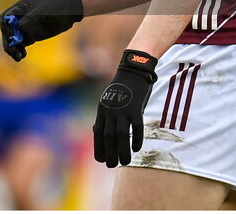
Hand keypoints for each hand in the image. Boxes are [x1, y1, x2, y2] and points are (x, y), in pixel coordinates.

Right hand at [0, 0, 83, 60]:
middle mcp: (18, 19)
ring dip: (12, 49)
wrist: (68, 12)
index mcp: (18, 8)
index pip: (5, 18)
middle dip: (8, 42)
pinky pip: (19, 46)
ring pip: (11, 41)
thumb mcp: (43, 11)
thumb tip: (20, 29)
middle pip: (6, 32)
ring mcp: (23, 29)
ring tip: (18, 57)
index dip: (6, 28)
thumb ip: (30, 19)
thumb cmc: (55, 7)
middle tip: (13, 50)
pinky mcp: (29, 37)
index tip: (12, 36)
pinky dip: (18, 51)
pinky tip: (22, 56)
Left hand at [93, 49, 157, 166]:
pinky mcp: (136, 108)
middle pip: (108, 137)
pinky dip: (136, 139)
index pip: (98, 133)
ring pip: (121, 135)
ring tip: (125, 162)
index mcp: (102, 109)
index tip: (101, 160)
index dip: (99, 148)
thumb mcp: (109, 100)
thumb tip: (99, 131)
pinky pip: (136, 127)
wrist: (133, 70)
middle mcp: (110, 111)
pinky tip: (137, 149)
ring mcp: (123, 110)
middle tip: (112, 165)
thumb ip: (105, 115)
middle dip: (110, 153)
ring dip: (122, 151)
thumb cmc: (123, 87)